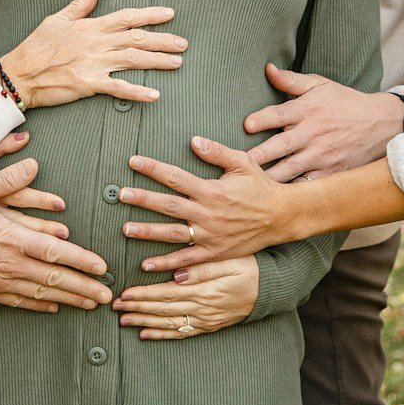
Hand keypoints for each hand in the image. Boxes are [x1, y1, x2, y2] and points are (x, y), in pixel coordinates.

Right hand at [0, 0, 186, 107]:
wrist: (20, 73)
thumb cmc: (37, 45)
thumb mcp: (59, 18)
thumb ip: (82, 3)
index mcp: (92, 26)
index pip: (127, 17)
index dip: (150, 15)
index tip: (170, 14)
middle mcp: (97, 43)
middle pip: (137, 39)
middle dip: (163, 40)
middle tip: (183, 43)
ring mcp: (94, 63)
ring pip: (134, 59)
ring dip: (158, 61)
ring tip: (177, 63)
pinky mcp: (89, 83)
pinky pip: (118, 88)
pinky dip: (137, 91)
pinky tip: (155, 94)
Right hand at [0, 157, 111, 310]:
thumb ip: (8, 178)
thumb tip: (33, 163)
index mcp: (12, 237)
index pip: (57, 252)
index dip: (83, 261)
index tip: (103, 269)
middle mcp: (9, 263)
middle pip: (55, 279)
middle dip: (84, 288)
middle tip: (108, 297)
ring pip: (41, 294)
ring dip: (69, 300)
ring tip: (89, 305)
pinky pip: (18, 302)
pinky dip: (39, 306)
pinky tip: (53, 308)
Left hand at [113, 257, 257, 340]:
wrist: (271, 290)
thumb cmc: (249, 268)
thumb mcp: (228, 262)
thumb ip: (201, 269)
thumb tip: (176, 276)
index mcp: (203, 290)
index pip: (165, 294)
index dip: (143, 295)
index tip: (124, 294)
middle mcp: (202, 308)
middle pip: (162, 310)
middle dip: (137, 308)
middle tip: (115, 307)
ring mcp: (205, 320)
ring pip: (168, 323)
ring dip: (144, 323)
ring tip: (124, 321)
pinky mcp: (209, 326)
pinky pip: (182, 333)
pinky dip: (162, 335)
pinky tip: (146, 335)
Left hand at [118, 138, 295, 271]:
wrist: (281, 217)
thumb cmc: (260, 187)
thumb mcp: (242, 163)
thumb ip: (217, 152)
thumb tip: (193, 140)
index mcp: (211, 190)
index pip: (176, 177)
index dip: (153, 168)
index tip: (133, 161)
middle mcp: (208, 214)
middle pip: (169, 205)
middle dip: (143, 199)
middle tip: (122, 194)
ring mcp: (210, 236)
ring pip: (173, 234)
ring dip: (148, 232)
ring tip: (125, 229)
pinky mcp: (214, 253)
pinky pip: (186, 259)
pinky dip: (166, 263)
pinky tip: (146, 264)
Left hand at [238, 64, 401, 179]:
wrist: (380, 124)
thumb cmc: (344, 102)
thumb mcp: (320, 85)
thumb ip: (291, 80)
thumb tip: (268, 69)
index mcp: (307, 110)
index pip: (280, 114)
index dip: (263, 119)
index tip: (247, 125)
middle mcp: (312, 133)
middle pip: (281, 146)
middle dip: (260, 155)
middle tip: (239, 162)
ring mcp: (321, 155)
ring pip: (290, 169)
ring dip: (269, 177)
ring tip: (248, 184)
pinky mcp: (329, 172)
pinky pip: (307, 184)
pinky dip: (291, 192)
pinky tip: (274, 198)